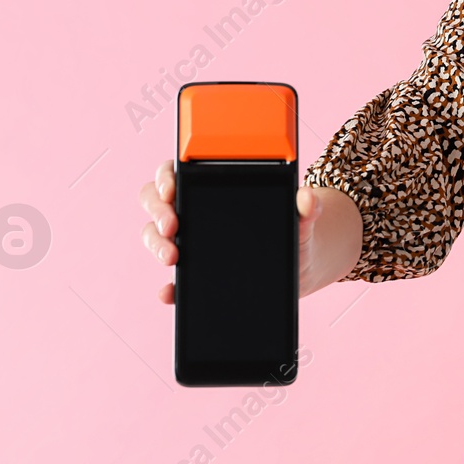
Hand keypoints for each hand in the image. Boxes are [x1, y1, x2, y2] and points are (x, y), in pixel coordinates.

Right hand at [139, 159, 364, 302]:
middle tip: (172, 227)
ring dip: (156, 244)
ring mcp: (191, 241)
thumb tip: (308, 197)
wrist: (302, 267)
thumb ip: (307, 209)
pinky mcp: (195, 274)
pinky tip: (170, 292)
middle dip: (159, 212)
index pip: (177, 171)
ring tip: (172, 257)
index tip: (171, 188)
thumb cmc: (297, 231)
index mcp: (215, 187)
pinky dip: (168, 288)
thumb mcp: (303, 219)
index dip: (166, 176)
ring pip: (155, 235)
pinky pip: (173, 281)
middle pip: (157, 201)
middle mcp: (195, 211)